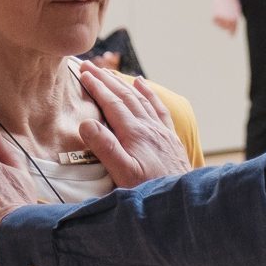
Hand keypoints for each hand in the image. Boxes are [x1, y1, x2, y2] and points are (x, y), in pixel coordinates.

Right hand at [75, 59, 191, 186]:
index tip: (84, 72)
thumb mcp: (122, 173)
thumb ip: (105, 148)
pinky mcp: (170, 138)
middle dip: (106, 79)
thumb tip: (86, 123)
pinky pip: (158, 108)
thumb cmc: (148, 190)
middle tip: (90, 65)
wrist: (181, 200)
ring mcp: (160, 131)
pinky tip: (143, 85)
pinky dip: (148, 94)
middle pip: (125, 96)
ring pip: (140, 99)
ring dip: (124, 84)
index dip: (97, 87)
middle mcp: (148, 127)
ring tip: (110, 72)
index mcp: (134, 133)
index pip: (112, 103)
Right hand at [211, 0, 241, 35]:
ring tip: (221, 13)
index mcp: (235, 19)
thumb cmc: (232, 1)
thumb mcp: (236, 11)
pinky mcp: (215, 16)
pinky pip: (214, 22)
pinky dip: (215, 19)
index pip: (233, 29)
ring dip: (220, 21)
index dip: (232, 33)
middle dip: (225, 25)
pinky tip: (217, 13)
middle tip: (224, 17)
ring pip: (219, 25)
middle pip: (225, 28)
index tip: (231, 36)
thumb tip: (230, 31)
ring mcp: (222, 19)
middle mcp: (229, 20)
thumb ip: (234, 20)